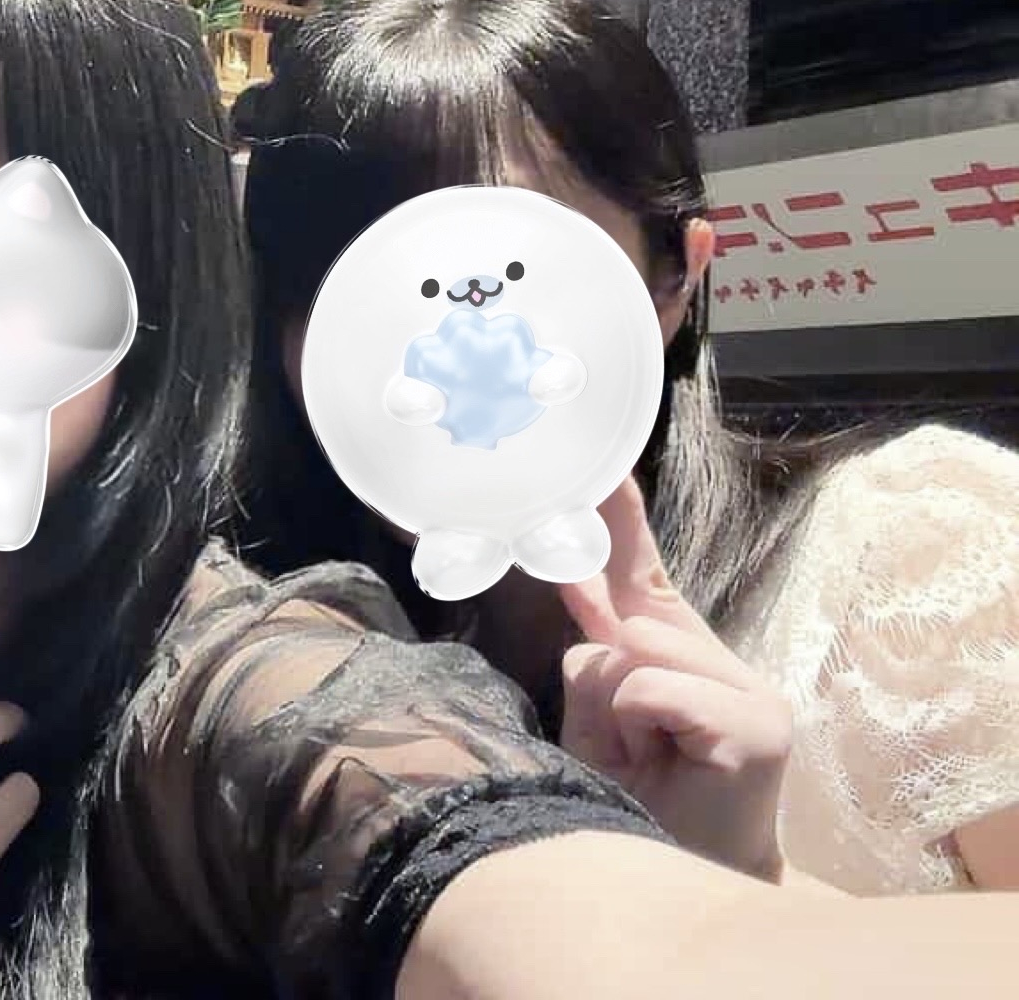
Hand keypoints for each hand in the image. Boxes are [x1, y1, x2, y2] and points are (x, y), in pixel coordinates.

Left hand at [557, 477, 791, 882]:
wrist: (678, 880)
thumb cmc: (635, 806)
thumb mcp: (595, 726)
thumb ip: (594, 664)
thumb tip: (597, 616)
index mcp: (682, 658)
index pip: (642, 579)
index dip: (619, 525)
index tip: (602, 471)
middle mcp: (725, 662)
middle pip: (623, 622)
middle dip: (600, 684)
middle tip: (630, 742)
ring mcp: (750, 691)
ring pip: (631, 652)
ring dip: (613, 716)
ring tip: (647, 764)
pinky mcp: (756, 724)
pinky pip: (647, 687)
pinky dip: (633, 727)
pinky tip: (667, 763)